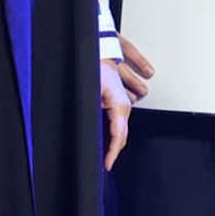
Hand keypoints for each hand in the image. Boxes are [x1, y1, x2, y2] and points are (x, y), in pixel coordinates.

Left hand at [97, 54, 140, 169]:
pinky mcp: (118, 102)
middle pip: (122, 135)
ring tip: (107, 156)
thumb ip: (93, 111)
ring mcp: (123, 104)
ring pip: (121, 130)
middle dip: (114, 151)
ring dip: (115, 143)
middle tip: (105, 164)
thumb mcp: (90, 91)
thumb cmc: (95, 68)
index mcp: (120, 106)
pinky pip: (118, 123)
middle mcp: (124, 106)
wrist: (99, 51)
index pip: (118, 136)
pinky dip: (114, 134)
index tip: (107, 164)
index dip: (112, 152)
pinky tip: (107, 141)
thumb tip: (93, 131)